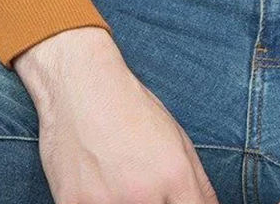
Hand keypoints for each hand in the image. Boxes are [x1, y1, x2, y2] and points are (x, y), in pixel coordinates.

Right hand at [14, 27, 218, 202]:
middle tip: (137, 182)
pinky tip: (93, 182)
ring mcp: (105, 203)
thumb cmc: (130, 108)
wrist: (81, 86)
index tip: (174, 202)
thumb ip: (198, 184)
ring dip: (120, 201)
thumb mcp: (176, 138)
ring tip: (114, 178)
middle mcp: (143, 194)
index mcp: (174, 176)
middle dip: (152, 202)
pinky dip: (94, 201)